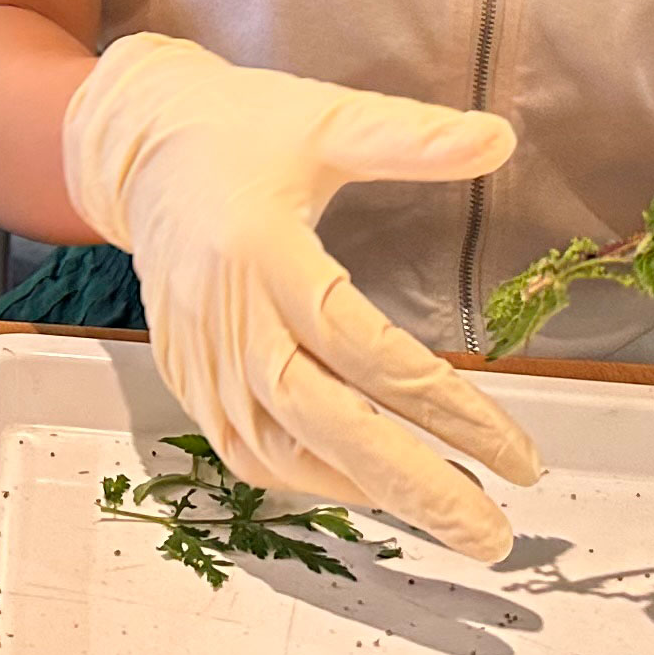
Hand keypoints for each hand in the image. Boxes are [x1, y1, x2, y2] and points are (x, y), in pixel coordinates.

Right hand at [63, 33, 541, 558]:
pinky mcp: (186, 375)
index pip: (369, 352)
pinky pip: (242, 449)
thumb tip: (500, 139)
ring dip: (365, 490)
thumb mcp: (327, 119)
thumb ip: (412, 138)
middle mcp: (229, 317)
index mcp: (266, 253)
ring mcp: (201, 355)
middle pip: (326, 423)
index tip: (518, 457)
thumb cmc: (240, 128)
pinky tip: (361, 485)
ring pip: (280, 449)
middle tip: (492, 535)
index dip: (448, 410)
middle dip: (414, 486)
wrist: (135, 150)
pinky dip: (302, 478)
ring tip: (447, 514)